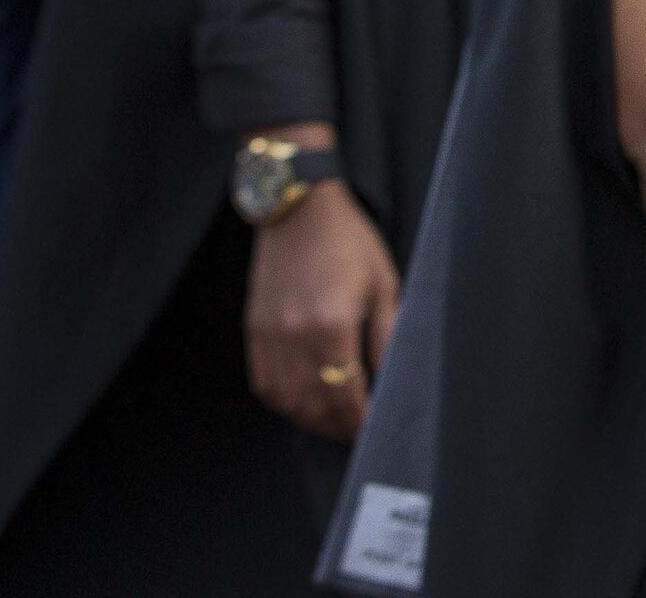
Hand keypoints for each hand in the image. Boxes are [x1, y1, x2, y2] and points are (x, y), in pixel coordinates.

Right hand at [245, 173, 399, 440]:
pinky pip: (264, 383)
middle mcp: (295, 337)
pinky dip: (283, 401)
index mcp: (332, 326)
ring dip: (310, 419)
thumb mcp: (384, 284)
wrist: (299, 211)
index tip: (375, 430)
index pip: (345, 395)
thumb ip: (388, 335)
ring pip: (286, 401)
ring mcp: (269, 336)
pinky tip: (302, 403)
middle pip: (313, 405)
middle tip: (356, 434)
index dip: (360, 420)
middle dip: (337, 427)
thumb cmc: (349, 243)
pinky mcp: (253, 331)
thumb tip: (392, 378)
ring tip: (333, 424)